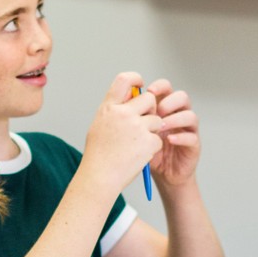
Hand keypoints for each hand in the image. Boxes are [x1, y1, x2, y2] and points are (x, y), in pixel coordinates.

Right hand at [79, 71, 162, 192]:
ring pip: (156, 120)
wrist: (100, 177)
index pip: (125, 79)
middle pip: (149, 99)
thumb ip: (114, 109)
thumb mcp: (100, 125)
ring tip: (136, 145)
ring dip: (152, 131)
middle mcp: (123, 113)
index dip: (136, 79)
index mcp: (109, 107)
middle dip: (151, 109)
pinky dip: (152, 147)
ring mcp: (137, 127)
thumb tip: (130, 97)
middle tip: (144, 122)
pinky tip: (139, 155)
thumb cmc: (98, 154)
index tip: (141, 85)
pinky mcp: (149, 141)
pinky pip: (158, 138)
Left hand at [142, 78, 201, 187]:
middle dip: (169, 102)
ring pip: (190, 115)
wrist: (160, 174)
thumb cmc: (146, 150)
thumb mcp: (136, 131)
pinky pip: (192, 137)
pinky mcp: (194, 145)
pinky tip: (169, 140)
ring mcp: (188, 130)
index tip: (149, 91)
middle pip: (182, 97)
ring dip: (175, 119)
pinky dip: (180, 137)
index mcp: (165, 108)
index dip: (160, 86)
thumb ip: (133, 115)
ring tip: (162, 126)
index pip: (167, 88)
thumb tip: (123, 98)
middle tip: (157, 111)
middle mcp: (178, 115)